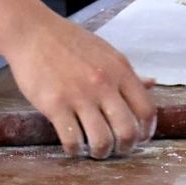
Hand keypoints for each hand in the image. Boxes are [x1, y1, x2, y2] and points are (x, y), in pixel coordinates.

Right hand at [4, 11, 156, 159]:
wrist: (33, 32)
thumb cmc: (71, 42)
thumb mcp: (107, 53)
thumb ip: (128, 74)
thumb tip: (152, 84)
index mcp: (120, 71)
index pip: (146, 110)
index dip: (147, 131)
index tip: (139, 138)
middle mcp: (103, 84)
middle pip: (127, 131)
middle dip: (125, 147)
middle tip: (117, 149)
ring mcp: (79, 96)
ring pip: (102, 140)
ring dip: (100, 152)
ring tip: (94, 150)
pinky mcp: (55, 105)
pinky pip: (72, 139)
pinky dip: (75, 150)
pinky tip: (73, 146)